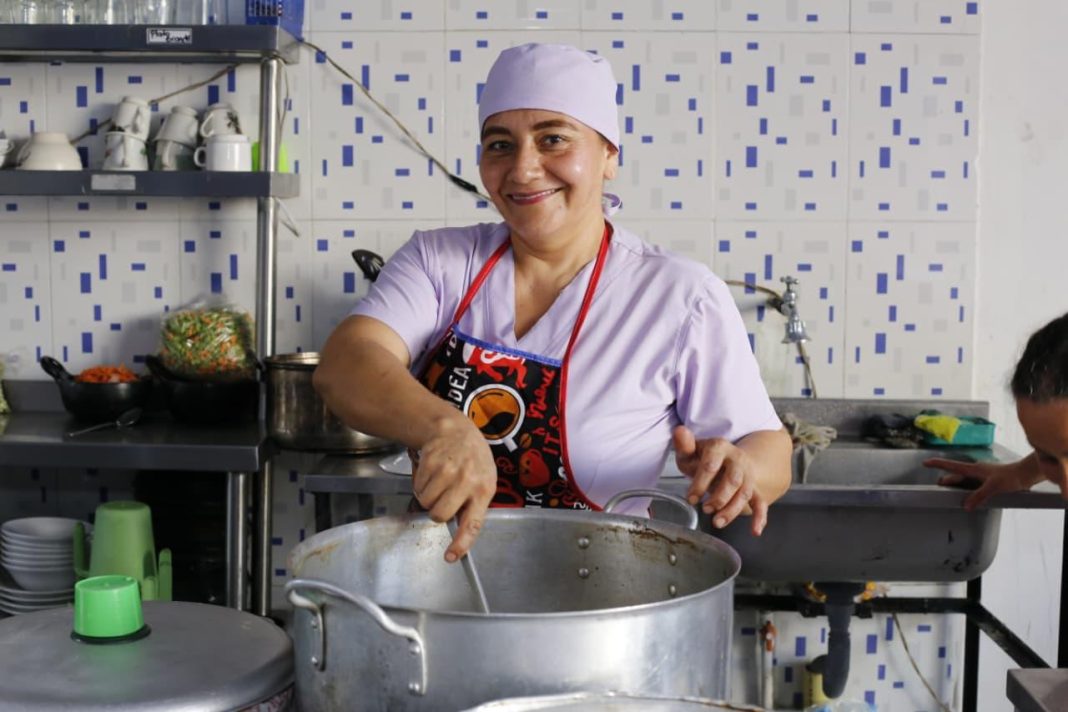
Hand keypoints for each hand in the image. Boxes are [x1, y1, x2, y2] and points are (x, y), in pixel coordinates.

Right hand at [412, 415, 496, 562]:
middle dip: (437, 512)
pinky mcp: (431, 463)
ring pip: (426, 502)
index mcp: (484, 489)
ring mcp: (447, 471)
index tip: (451, 557)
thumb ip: (474, 504)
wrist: (455, 430)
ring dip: (428, 497)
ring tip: (440, 482)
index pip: (472, 523)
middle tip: (443, 500)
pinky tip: (433, 472)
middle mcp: (466, 481)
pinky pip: (418, 488)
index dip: (461, 543)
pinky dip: (421, 484)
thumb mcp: (483, 480)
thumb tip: (460, 532)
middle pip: (439, 515)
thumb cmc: (472, 460)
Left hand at [673, 425, 767, 535]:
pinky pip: (760, 503)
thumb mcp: (690, 451)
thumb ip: (684, 445)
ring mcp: (747, 475)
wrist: (727, 459)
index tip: (690, 499)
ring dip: (732, 510)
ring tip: (717, 522)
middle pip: (732, 480)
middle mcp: (737, 460)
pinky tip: (755, 531)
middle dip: (719, 497)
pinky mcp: (753, 489)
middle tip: (705, 509)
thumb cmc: (703, 458)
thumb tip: (679, 431)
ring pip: (745, 493)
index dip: (700, 483)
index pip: (711, 465)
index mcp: (719, 447)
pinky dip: (760, 518)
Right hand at [925, 457, 1043, 510]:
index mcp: (973, 469)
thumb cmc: (1010, 477)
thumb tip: (965, 506)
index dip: (938, 464)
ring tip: (950, 496)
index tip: (925, 463)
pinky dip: (967, 492)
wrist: (1026, 475)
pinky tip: (968, 500)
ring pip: (963, 483)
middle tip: (938, 489)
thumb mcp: (993, 487)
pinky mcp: (987, 483)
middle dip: (946, 482)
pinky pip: (972, 487)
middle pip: (955, 477)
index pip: (951, 466)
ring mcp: (981, 477)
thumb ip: (979, 496)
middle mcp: (975, 472)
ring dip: (957, 488)